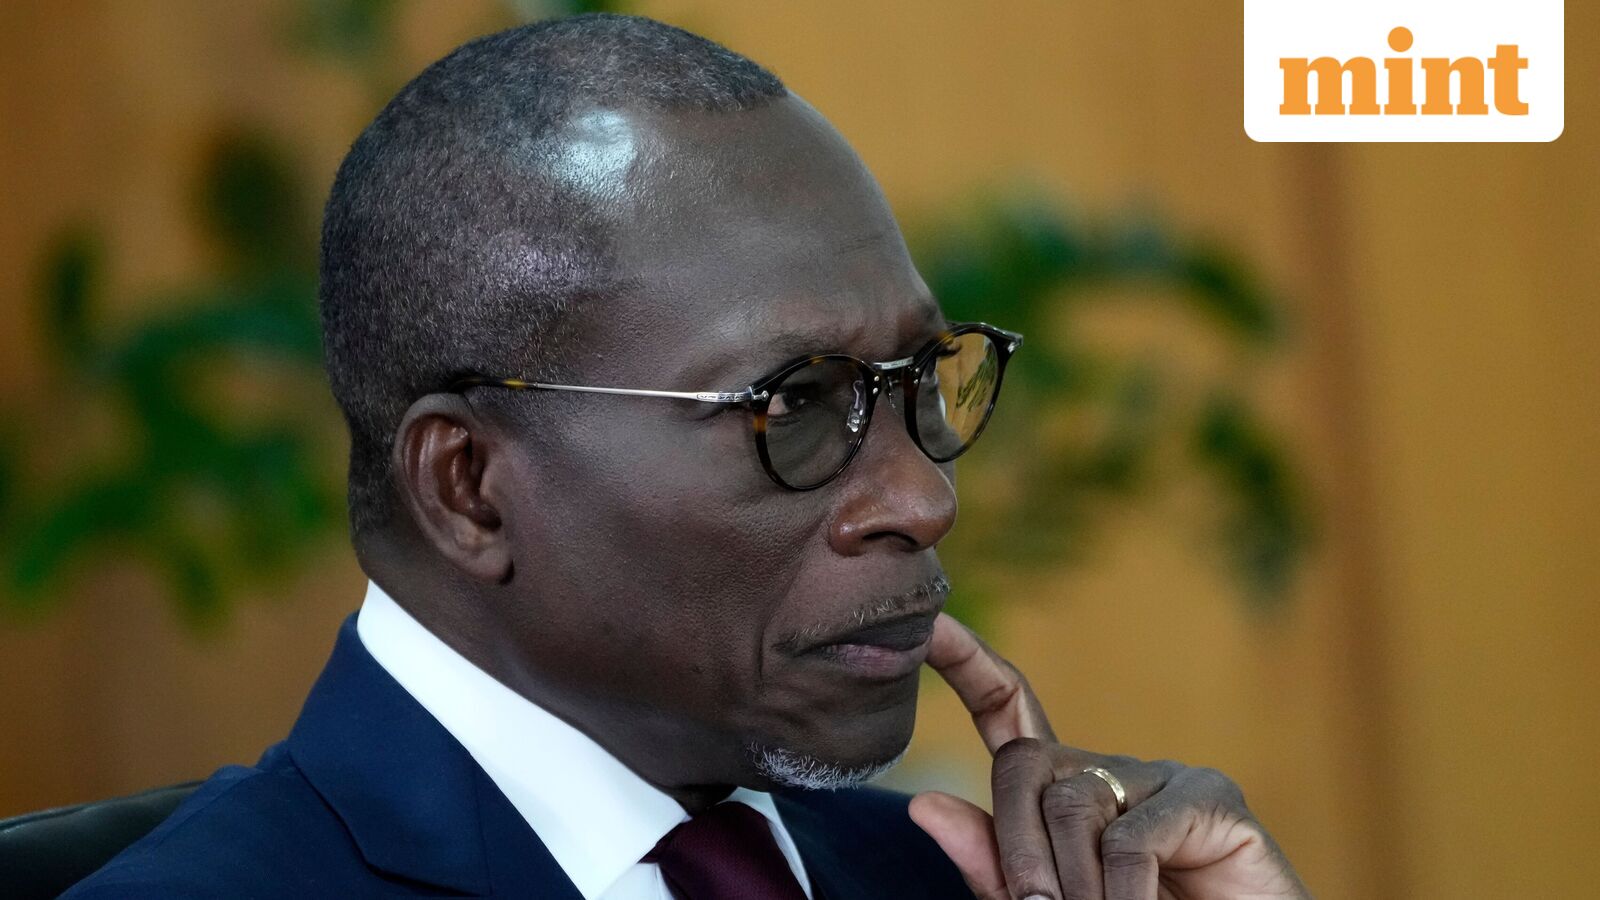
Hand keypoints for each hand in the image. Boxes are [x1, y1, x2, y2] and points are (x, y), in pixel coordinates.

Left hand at [908, 614, 1310, 899]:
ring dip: (1071, 884)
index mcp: (1068, 794)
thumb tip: (923, 804)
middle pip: (1022, 764)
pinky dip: (1122, 895)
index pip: (1007, 709)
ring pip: (1072, 804)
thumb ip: (995, 866)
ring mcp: (1167, 779)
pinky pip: (1133, 839)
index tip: (926, 623)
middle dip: (1014, 845)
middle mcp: (1114, 771)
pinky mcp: (1214, 799)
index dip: (966, 663)